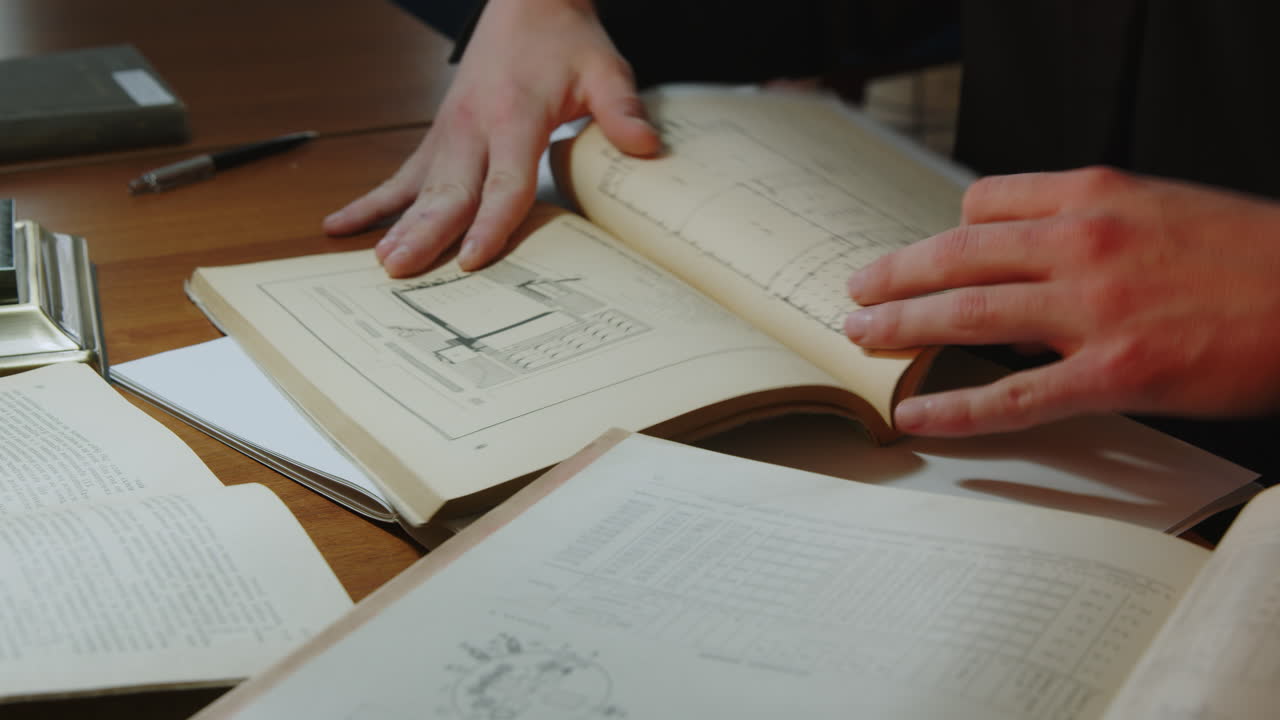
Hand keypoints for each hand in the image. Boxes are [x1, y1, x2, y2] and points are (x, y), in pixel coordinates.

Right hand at [322, 0, 661, 275]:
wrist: (527, 1)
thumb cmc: (564, 40)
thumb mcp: (604, 70)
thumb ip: (621, 111)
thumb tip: (646, 147)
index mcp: (515, 116)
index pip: (503, 181)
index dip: (489, 223)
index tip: (473, 258)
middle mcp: (474, 127)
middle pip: (449, 191)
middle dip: (425, 233)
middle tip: (402, 270)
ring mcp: (450, 132)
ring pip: (420, 187)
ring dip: (396, 224)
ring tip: (378, 261)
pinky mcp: (439, 137)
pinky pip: (402, 174)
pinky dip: (373, 201)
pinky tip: (341, 225)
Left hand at [844, 167, 1279, 435]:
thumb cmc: (1255, 256)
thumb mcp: (1166, 209)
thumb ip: (1092, 227)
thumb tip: (1033, 263)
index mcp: (1097, 193)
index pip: (985, 202)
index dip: (946, 232)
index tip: (924, 254)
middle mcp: (1083, 242)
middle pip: (956, 254)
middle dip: (894, 275)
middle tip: (856, 292)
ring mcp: (1094, 310)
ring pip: (966, 314)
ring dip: (901, 327)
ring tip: (861, 338)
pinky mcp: (1115, 374)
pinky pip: (1011, 397)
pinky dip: (954, 408)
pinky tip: (915, 413)